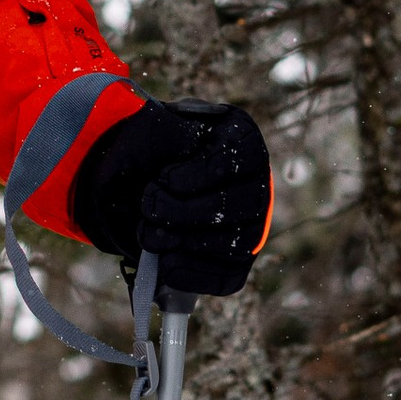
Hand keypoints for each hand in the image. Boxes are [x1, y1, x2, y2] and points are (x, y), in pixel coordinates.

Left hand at [71, 97, 273, 299]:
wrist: (143, 178)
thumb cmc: (154, 146)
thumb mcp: (160, 122)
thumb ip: (169, 128)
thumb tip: (177, 140)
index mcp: (242, 139)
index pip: (235, 160)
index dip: (198, 175)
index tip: (164, 178)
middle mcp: (257, 183)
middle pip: (237, 206)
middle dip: (185, 213)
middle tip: (148, 207)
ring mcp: (252, 226)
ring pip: (234, 244)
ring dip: (184, 243)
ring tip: (148, 235)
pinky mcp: (238, 262)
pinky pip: (227, 277)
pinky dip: (193, 275)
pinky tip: (165, 265)